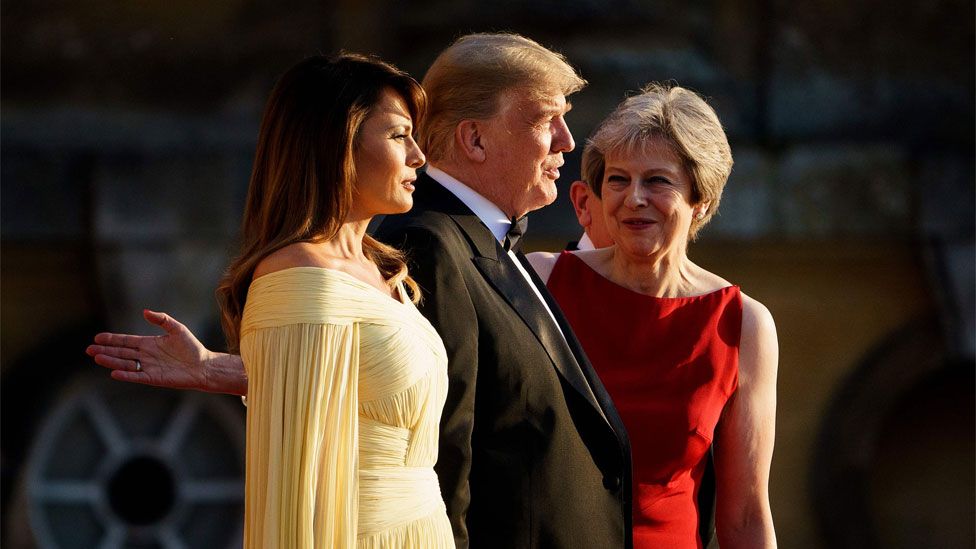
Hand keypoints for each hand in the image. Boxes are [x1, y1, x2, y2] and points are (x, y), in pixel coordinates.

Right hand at [87, 309, 215, 391]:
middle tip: (89, 349)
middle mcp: (146, 356)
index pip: (126, 341)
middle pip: (121, 353)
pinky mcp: (154, 378)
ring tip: (97, 357)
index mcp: (149, 344)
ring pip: (125, 364)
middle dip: (105, 351)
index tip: (97, 338)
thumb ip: (161, 319)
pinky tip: (114, 372)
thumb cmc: (192, 347)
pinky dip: (126, 375)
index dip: (112, 340)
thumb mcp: (177, 329)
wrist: (203, 366)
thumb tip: (144, 311)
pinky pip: (137, 376)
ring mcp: (148, 367)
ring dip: (111, 361)